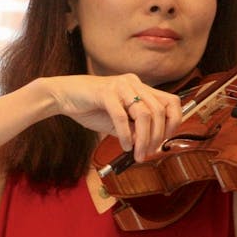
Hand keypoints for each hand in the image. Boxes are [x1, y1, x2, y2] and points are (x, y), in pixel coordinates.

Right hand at [41, 73, 182, 160]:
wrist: (63, 96)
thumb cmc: (91, 108)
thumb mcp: (119, 122)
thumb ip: (134, 130)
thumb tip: (148, 144)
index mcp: (140, 87)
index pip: (171, 102)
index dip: (174, 122)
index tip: (165, 140)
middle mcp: (134, 83)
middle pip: (159, 111)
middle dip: (157, 137)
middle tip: (148, 153)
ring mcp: (120, 85)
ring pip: (144, 113)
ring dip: (143, 139)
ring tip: (137, 153)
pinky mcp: (105, 92)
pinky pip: (121, 117)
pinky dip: (125, 135)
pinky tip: (123, 146)